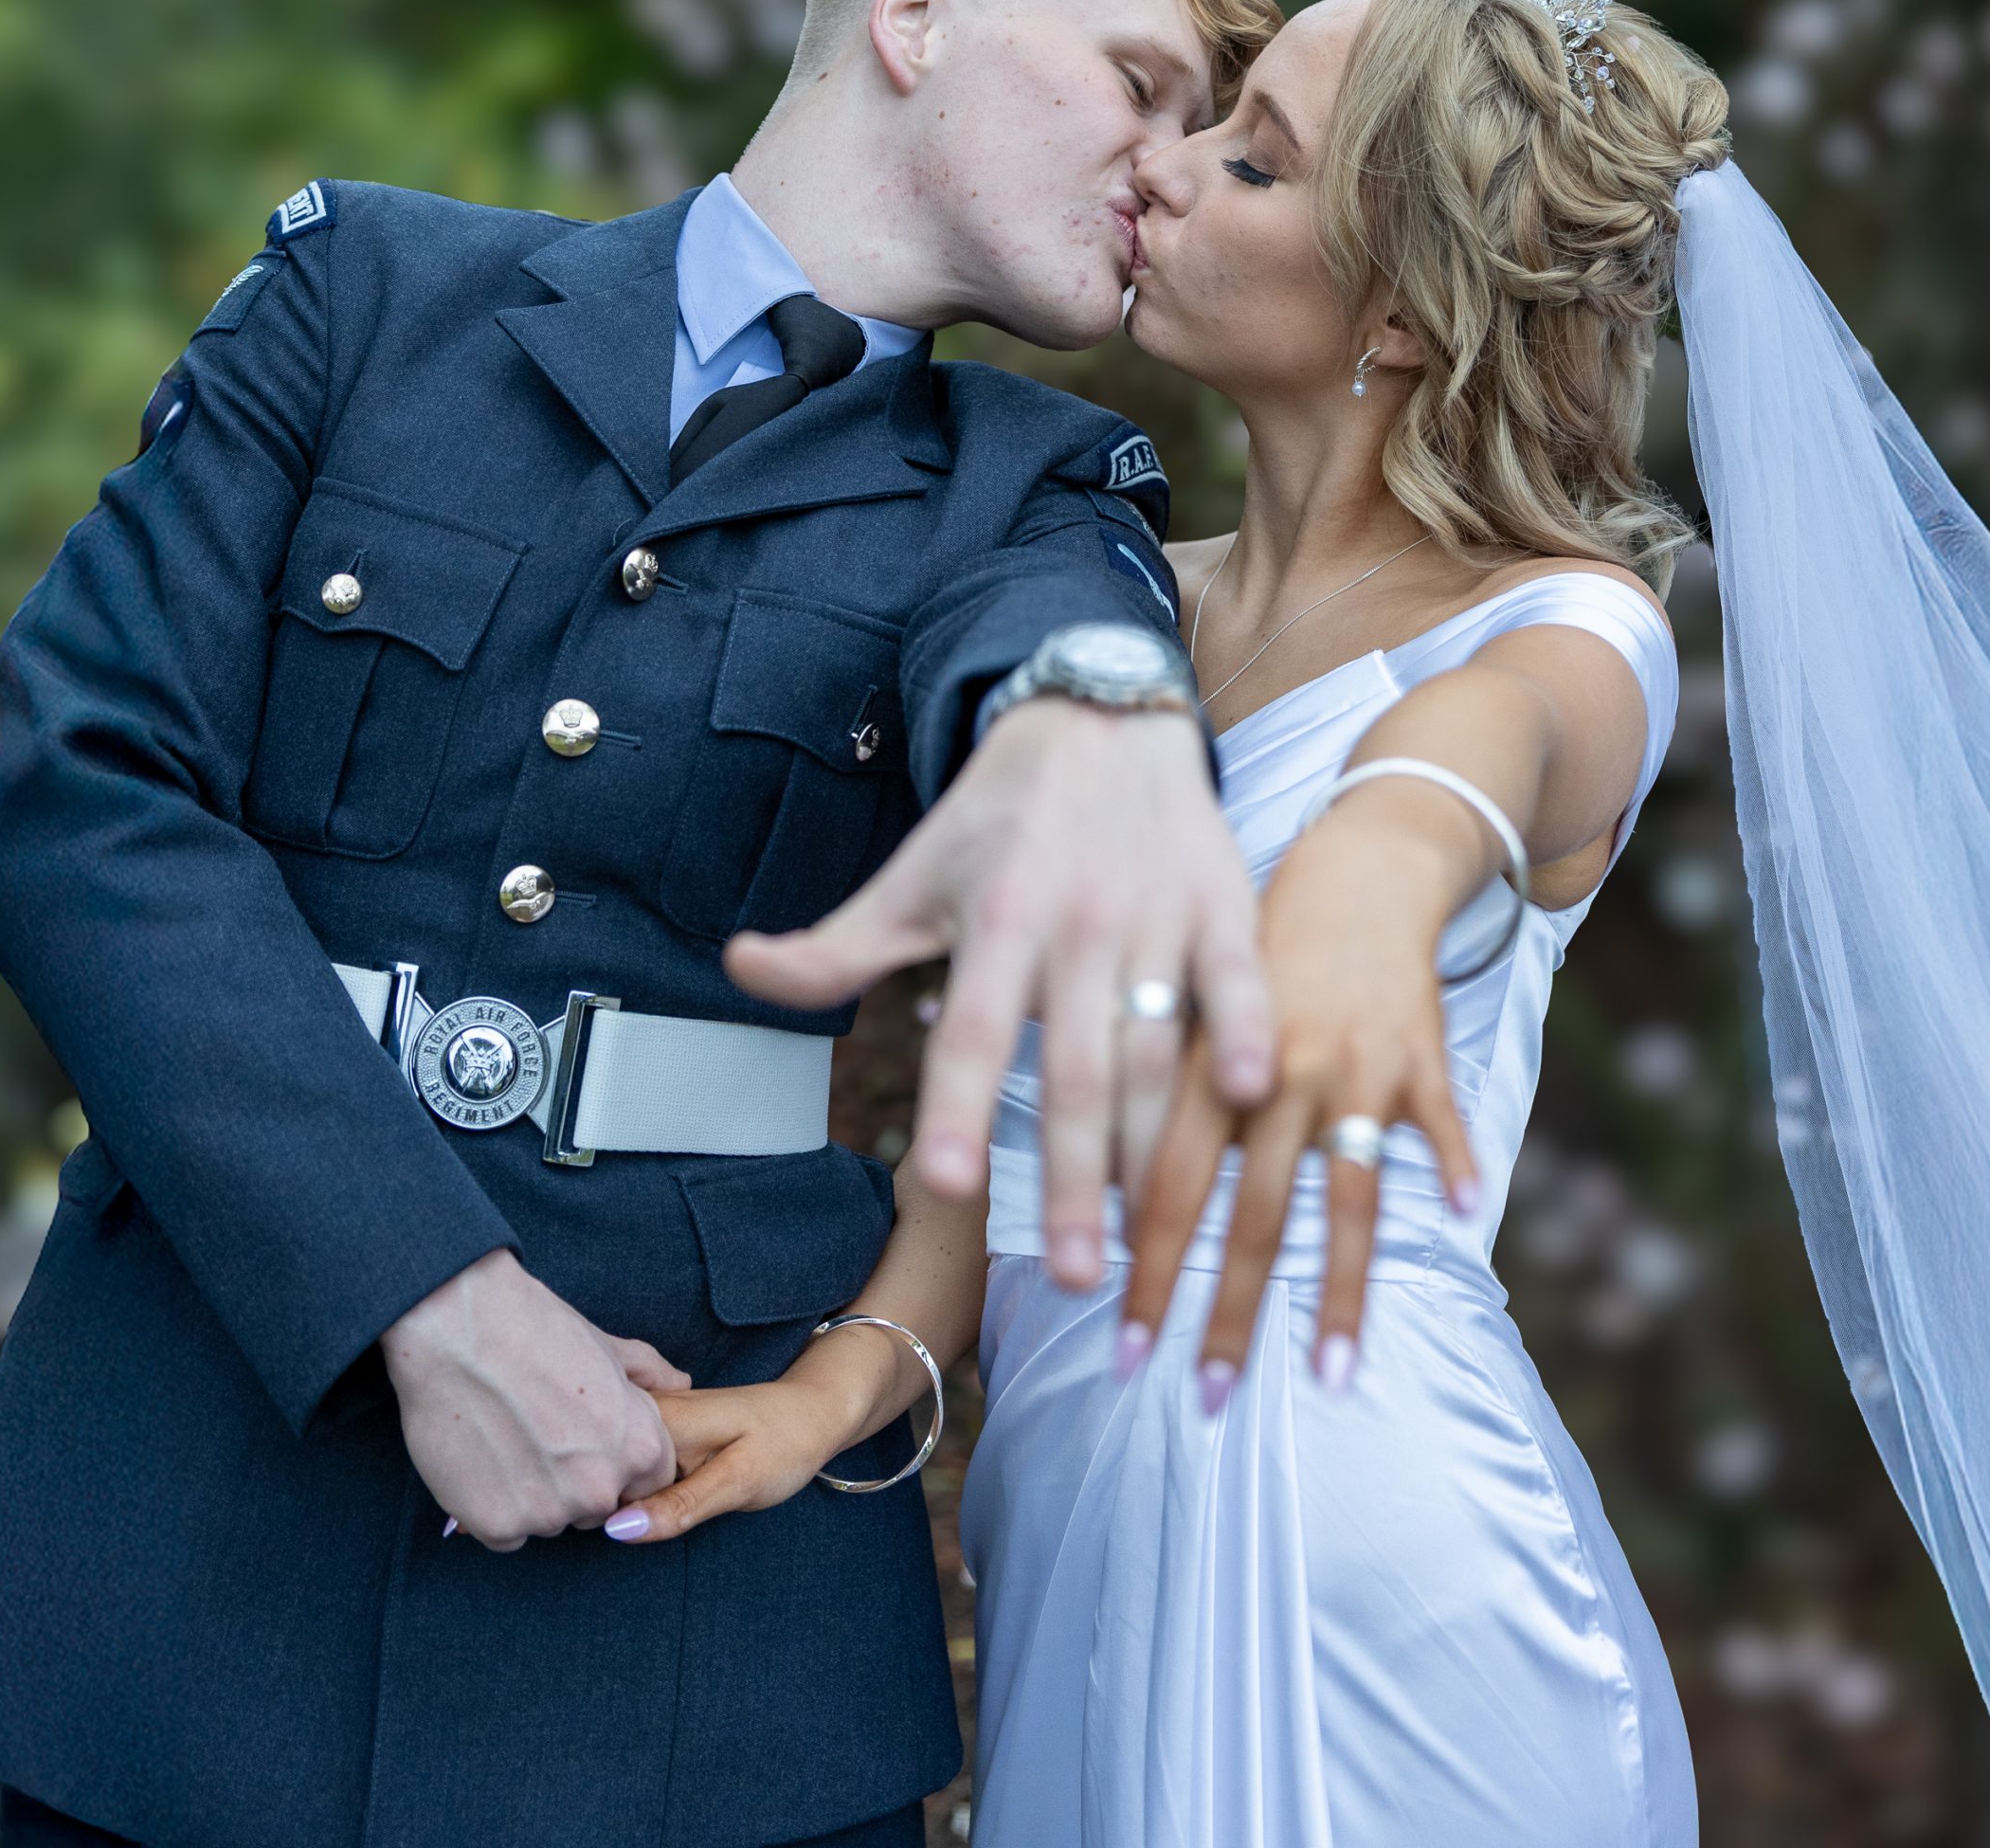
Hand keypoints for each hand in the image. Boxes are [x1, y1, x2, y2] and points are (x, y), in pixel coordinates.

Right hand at [381, 1250, 689, 1549]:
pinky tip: (484, 1459)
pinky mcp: (498, 1525)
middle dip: (577, 1481)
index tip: (588, 1439)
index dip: (618, 1461)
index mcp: (639, 1446)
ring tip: (509, 1437)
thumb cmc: (537, 1329)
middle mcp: (600, 1489)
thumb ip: (650, 1375)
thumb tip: (680, 1382)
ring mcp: (548, 1512)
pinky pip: (507, 1532)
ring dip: (534, 1495)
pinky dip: (495, 1506)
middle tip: (542, 1434)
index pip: (647, 1483)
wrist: (459, 1329)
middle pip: (596, 1506)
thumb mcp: (609, 1347)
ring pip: (549, 1520)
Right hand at [604, 1322, 900, 1543]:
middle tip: (688, 1495)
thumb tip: (615, 1531)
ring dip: (627, 1492)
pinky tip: (673, 1483)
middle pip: (602, 1474)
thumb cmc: (785, 1443)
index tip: (641, 1521)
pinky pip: (630, 1464)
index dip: (607, 1512)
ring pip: (615, 1471)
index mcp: (657, 1420)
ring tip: (691, 1485)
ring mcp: (649, 1418)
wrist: (814, 1411)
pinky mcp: (658, 1430)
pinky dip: (641, 1482)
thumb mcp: (739, 1482)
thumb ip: (678, 1506)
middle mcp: (644, 1412)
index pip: (601, 1481)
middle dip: (614, 1500)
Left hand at [727, 698, 1271, 1288]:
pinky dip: (1247, 1030)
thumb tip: (738, 965)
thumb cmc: (997, 814)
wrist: (1102, 712)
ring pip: (1158, 1046)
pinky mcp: (1222, 900)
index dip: (961, 1106)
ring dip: (1157, 1145)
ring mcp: (1155, 914)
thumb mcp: (914, 876)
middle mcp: (1076, 924)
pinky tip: (1252, 1095)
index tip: (951, 1187)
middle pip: (1076, 1067)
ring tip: (1154, 1241)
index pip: (972, 1031)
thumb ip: (836, 945)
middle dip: (1074, 1176)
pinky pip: (1238, 977)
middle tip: (1074, 1278)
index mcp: (996, 919)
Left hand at [1121, 820, 1478, 1399]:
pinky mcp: (1421, 1060)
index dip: (1147, 1274)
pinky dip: (1454, 1174)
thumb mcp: (1194, 1008)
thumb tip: (1121, 1207)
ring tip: (1325, 1380)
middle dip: (1224, 1315)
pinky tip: (1461, 1224)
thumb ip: (1167, 1100)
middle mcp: (1280, 1074)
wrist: (1355, 866)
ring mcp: (1357, 1071)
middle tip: (1204, 1398)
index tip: (1125, 1349)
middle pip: (1251, 1218)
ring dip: (1334, 1299)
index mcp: (1210, 1064)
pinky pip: (1439, 1131)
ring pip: (1344, 1202)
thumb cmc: (1255, 945)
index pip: (1167, 1189)